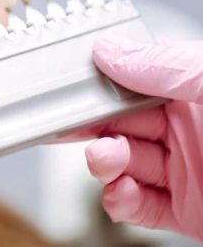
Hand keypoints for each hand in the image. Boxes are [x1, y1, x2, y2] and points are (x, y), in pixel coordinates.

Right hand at [84, 37, 202, 240]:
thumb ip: (161, 65)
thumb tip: (107, 50)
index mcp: (191, 87)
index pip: (130, 81)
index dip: (98, 86)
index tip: (71, 91)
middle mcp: (186, 127)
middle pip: (120, 123)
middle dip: (94, 126)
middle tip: (72, 128)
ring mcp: (187, 169)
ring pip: (125, 163)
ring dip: (104, 162)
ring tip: (105, 161)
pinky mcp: (189, 212)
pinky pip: (141, 204)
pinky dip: (121, 201)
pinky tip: (119, 193)